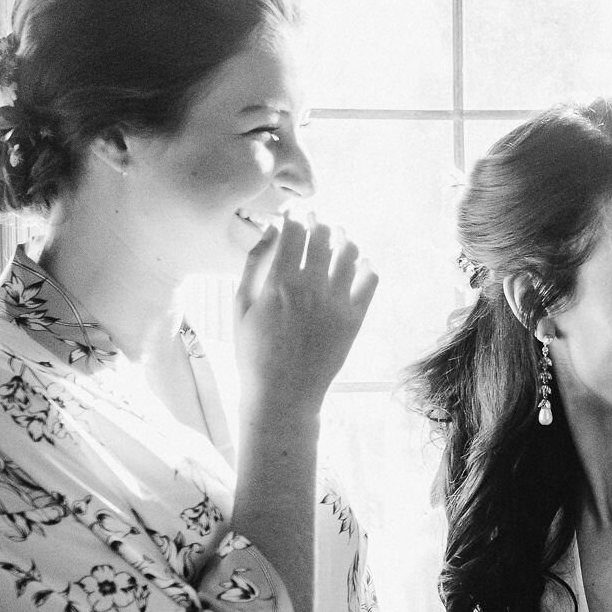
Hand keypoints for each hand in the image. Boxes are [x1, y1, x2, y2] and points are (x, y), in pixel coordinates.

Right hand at [235, 213, 377, 409]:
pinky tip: (358, 263)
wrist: (283, 394)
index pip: (293, 232)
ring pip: (349, 253)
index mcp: (279, 283)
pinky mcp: (355, 320)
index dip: (293, 218)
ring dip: (344, 238)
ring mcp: (336, 304)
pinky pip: (369, 280)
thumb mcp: (241, 307)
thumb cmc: (254, 352)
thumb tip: (269, 232)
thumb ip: (252, 265)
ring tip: (339, 237)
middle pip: (323, 237)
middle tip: (315, 221)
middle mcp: (311, 289)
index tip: (292, 217)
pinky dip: (366, 265)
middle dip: (318, 222)